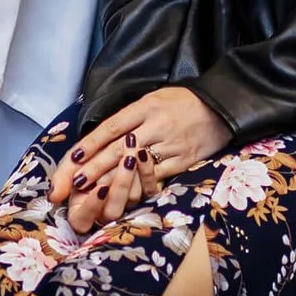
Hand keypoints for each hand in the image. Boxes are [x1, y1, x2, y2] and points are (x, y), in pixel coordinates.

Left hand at [48, 87, 230, 234]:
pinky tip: (123, 197)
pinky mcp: (183, 161)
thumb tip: (102, 137)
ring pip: (135, 167)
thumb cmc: (182, 102)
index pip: (111, 127)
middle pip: (117, 149)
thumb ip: (130, 117)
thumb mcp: (153, 99)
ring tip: (91, 194)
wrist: (222, 107)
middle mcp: (155, 125)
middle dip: (93, 169)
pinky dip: (138, 187)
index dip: (90, 144)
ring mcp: (170, 144)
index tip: (74, 159)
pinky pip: (157, 177)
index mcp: (145, 106)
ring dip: (111, 183)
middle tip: (73, 184)